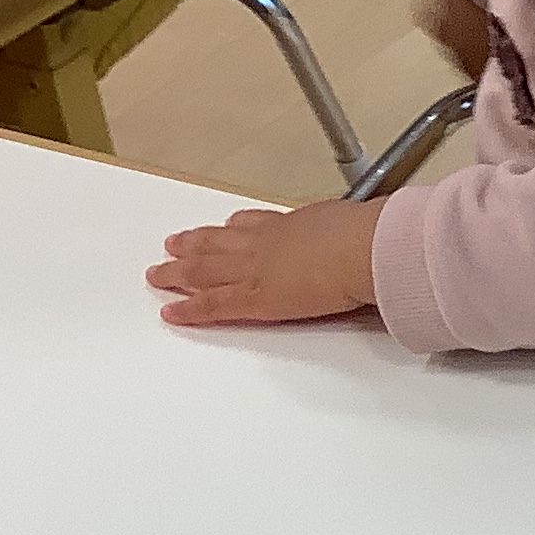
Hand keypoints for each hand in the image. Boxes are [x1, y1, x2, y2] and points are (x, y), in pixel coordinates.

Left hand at [147, 199, 382, 325]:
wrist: (364, 250)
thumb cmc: (368, 237)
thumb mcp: (360, 222)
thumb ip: (355, 229)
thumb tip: (375, 229)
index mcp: (294, 224)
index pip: (255, 223)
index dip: (235, 226)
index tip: (224, 225)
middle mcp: (267, 243)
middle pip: (220, 242)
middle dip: (195, 244)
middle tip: (174, 245)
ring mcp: (256, 270)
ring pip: (205, 270)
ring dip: (179, 272)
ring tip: (159, 274)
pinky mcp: (255, 300)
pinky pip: (214, 305)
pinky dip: (190, 309)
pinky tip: (172, 312)